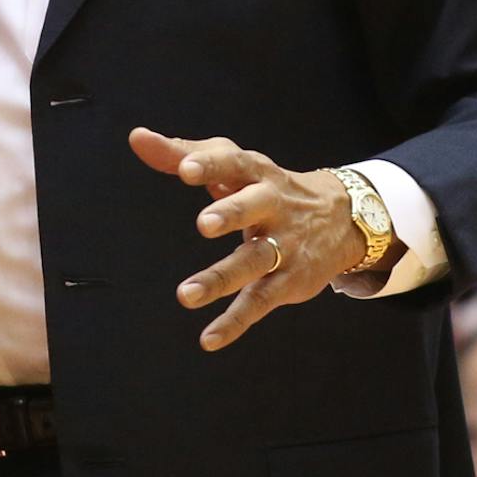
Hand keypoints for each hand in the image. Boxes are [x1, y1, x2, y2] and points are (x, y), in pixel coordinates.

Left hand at [129, 128, 372, 352]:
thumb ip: (180, 152)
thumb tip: (136, 138)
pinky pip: (259, 302)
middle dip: (231, 214)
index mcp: (253, 172)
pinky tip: (208, 339)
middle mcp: (271, 205)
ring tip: (185, 295)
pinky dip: (235, 322)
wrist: (339, 217)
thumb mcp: (230, 162)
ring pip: (253, 262)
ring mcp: (283, 245)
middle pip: (252, 207)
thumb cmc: (263, 184)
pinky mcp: (287, 281)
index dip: (209, 164)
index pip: (231, 161)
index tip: (184, 168)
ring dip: (221, 279)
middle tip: (203, 223)